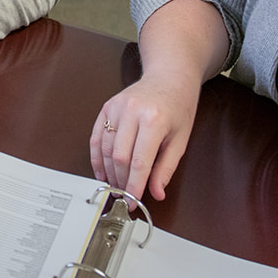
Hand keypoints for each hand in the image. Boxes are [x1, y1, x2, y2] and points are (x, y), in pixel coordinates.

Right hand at [90, 73, 200, 203]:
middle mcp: (133, 111)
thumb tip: (156, 192)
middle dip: (121, 181)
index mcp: (154, 120)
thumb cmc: (178, 106)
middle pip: (119, 157)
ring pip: (106, 149)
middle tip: (125, 195)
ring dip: (109, 171)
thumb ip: (166, 168)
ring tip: (116, 185)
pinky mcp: (107, 106)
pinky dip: (97, 157)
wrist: (169, 77)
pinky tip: (102, 170)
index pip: (140, 162)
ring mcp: (117, 107)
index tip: (133, 201)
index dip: (134, 186)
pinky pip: (97, 136)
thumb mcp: (180, 140)